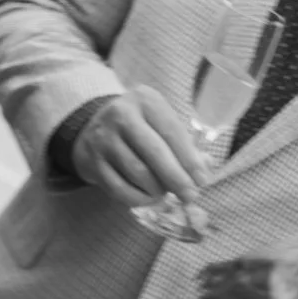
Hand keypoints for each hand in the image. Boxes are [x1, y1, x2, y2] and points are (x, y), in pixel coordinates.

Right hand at [70, 87, 208, 207]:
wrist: (96, 127)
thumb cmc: (141, 127)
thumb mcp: (161, 123)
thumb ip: (185, 144)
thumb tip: (206, 166)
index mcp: (145, 100)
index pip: (172, 132)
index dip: (190, 160)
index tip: (202, 181)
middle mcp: (121, 114)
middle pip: (154, 152)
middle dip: (176, 178)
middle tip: (190, 196)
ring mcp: (103, 137)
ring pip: (137, 172)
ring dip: (156, 190)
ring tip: (165, 193)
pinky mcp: (92, 160)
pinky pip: (118, 187)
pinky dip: (137, 198)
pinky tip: (147, 198)